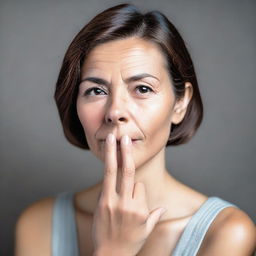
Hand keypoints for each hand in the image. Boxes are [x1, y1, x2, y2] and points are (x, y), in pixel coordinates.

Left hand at [91, 133, 166, 255]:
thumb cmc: (130, 243)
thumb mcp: (147, 230)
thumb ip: (154, 216)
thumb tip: (163, 208)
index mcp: (141, 210)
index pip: (141, 186)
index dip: (138, 189)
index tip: (133, 197)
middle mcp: (127, 203)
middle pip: (128, 172)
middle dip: (126, 152)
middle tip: (125, 137)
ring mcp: (112, 202)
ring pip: (114, 172)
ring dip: (112, 153)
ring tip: (111, 138)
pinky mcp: (101, 202)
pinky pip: (106, 180)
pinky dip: (107, 166)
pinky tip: (106, 155)